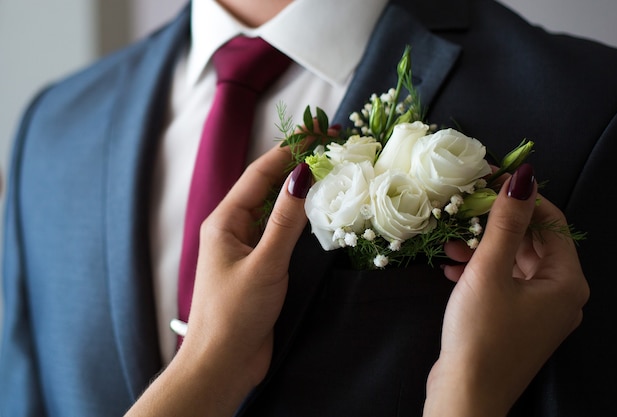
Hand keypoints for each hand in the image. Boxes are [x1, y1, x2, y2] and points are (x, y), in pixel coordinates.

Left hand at [126, 145, 311, 416]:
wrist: (223, 363)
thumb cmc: (235, 314)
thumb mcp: (264, 264)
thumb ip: (285, 220)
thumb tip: (303, 175)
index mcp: (224, 221)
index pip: (260, 173)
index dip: (289, 150)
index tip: (319, 133)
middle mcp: (234, 228)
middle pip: (267, 186)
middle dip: (297, 165)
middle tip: (331, 147)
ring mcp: (247, 246)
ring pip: (275, 208)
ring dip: (299, 190)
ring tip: (330, 171)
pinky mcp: (260, 265)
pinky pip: (280, 231)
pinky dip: (299, 217)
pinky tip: (318, 211)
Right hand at [424, 164, 588, 416]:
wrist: (466, 394)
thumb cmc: (481, 333)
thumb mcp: (490, 271)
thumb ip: (506, 223)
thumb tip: (524, 178)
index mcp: (567, 282)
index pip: (553, 223)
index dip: (524, 198)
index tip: (491, 182)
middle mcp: (561, 296)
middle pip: (533, 244)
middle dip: (497, 226)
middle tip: (465, 211)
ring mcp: (540, 312)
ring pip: (514, 264)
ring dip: (484, 250)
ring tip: (450, 245)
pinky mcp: (518, 323)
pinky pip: (505, 285)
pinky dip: (482, 273)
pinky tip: (452, 270)